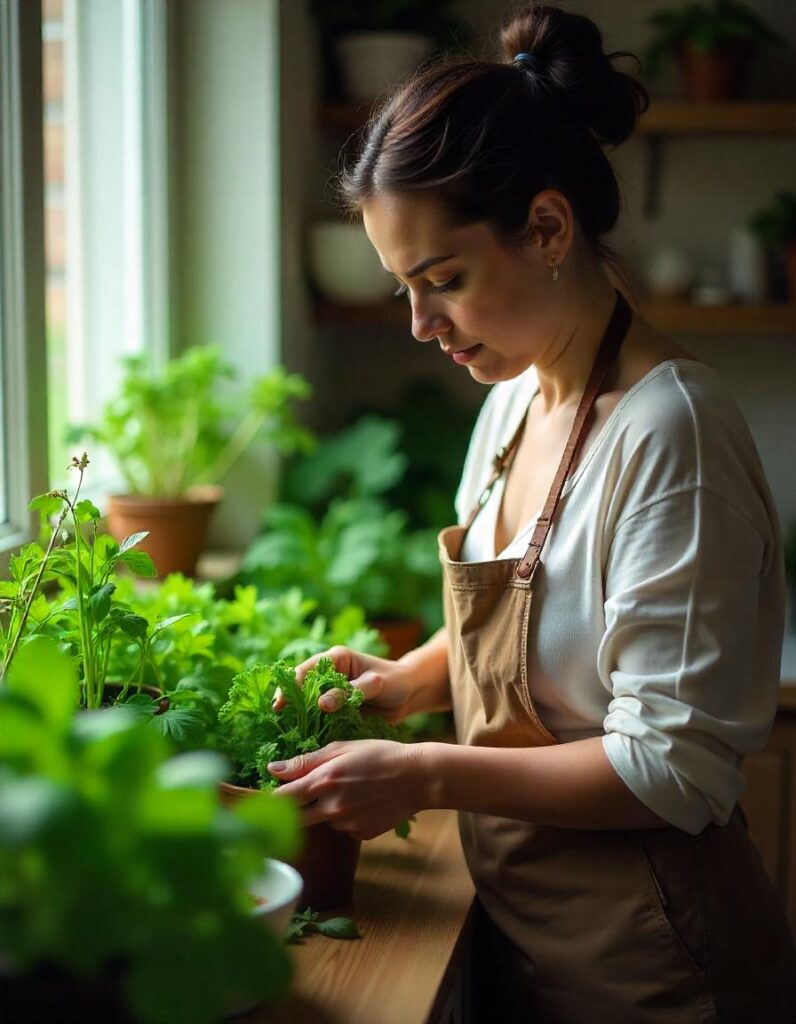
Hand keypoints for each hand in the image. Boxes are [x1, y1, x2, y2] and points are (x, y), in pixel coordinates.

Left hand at [268, 740, 427, 840]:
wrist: (418, 777)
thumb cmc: (380, 754)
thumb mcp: (342, 748)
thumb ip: (306, 761)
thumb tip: (273, 769)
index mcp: (323, 782)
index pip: (281, 799)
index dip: (269, 798)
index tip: (266, 794)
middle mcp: (330, 808)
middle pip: (294, 818)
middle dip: (291, 810)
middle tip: (300, 795)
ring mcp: (346, 824)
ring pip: (321, 821)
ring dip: (323, 810)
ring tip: (347, 789)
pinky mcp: (360, 835)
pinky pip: (342, 828)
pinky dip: (345, 817)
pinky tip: (362, 801)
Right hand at [272, 645, 415, 721]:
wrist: (409, 694)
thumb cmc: (395, 681)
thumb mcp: (374, 684)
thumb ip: (348, 693)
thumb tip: (321, 704)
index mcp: (336, 659)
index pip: (305, 670)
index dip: (290, 686)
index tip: (280, 704)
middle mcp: (329, 674)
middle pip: (300, 687)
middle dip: (288, 703)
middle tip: (277, 721)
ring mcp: (331, 692)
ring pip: (306, 704)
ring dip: (297, 717)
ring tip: (284, 732)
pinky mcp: (335, 709)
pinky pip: (318, 717)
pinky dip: (310, 726)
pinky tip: (301, 738)